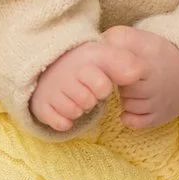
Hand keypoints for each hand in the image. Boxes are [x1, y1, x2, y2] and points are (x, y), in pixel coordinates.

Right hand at [29, 36, 144, 132]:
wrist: (50, 67)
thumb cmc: (85, 65)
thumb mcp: (106, 57)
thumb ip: (124, 62)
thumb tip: (138, 72)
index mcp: (82, 59)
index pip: (102, 86)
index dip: (103, 86)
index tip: (98, 78)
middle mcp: (63, 73)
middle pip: (87, 100)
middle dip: (91, 98)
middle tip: (85, 89)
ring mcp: (50, 90)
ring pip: (73, 111)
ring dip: (78, 108)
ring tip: (75, 98)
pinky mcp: (40, 106)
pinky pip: (60, 123)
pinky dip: (65, 121)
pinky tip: (64, 110)